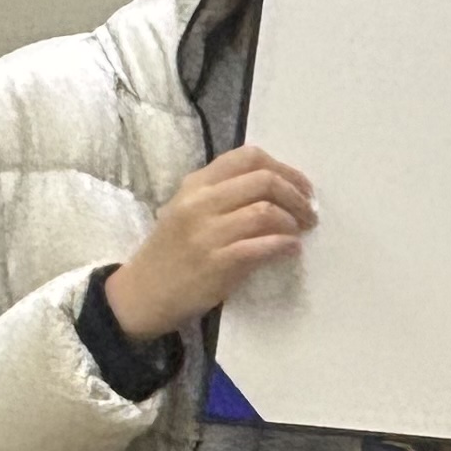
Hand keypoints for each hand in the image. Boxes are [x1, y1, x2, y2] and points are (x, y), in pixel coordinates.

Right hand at [99, 145, 313, 339]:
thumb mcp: (188, 208)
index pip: (248, 157)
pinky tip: (291, 249)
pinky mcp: (216, 263)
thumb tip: (278, 188)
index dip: (285, 169)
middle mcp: (201, 202)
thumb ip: (224, 193)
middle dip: (296, 195)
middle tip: (309, 212)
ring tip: (300, 231)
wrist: (142, 293)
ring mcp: (207, 233)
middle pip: (264, 180)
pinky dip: (284, 245)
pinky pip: (262, 246)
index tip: (302, 187)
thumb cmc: (172, 251)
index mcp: (196, 184)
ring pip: (266, 211)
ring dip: (292, 221)